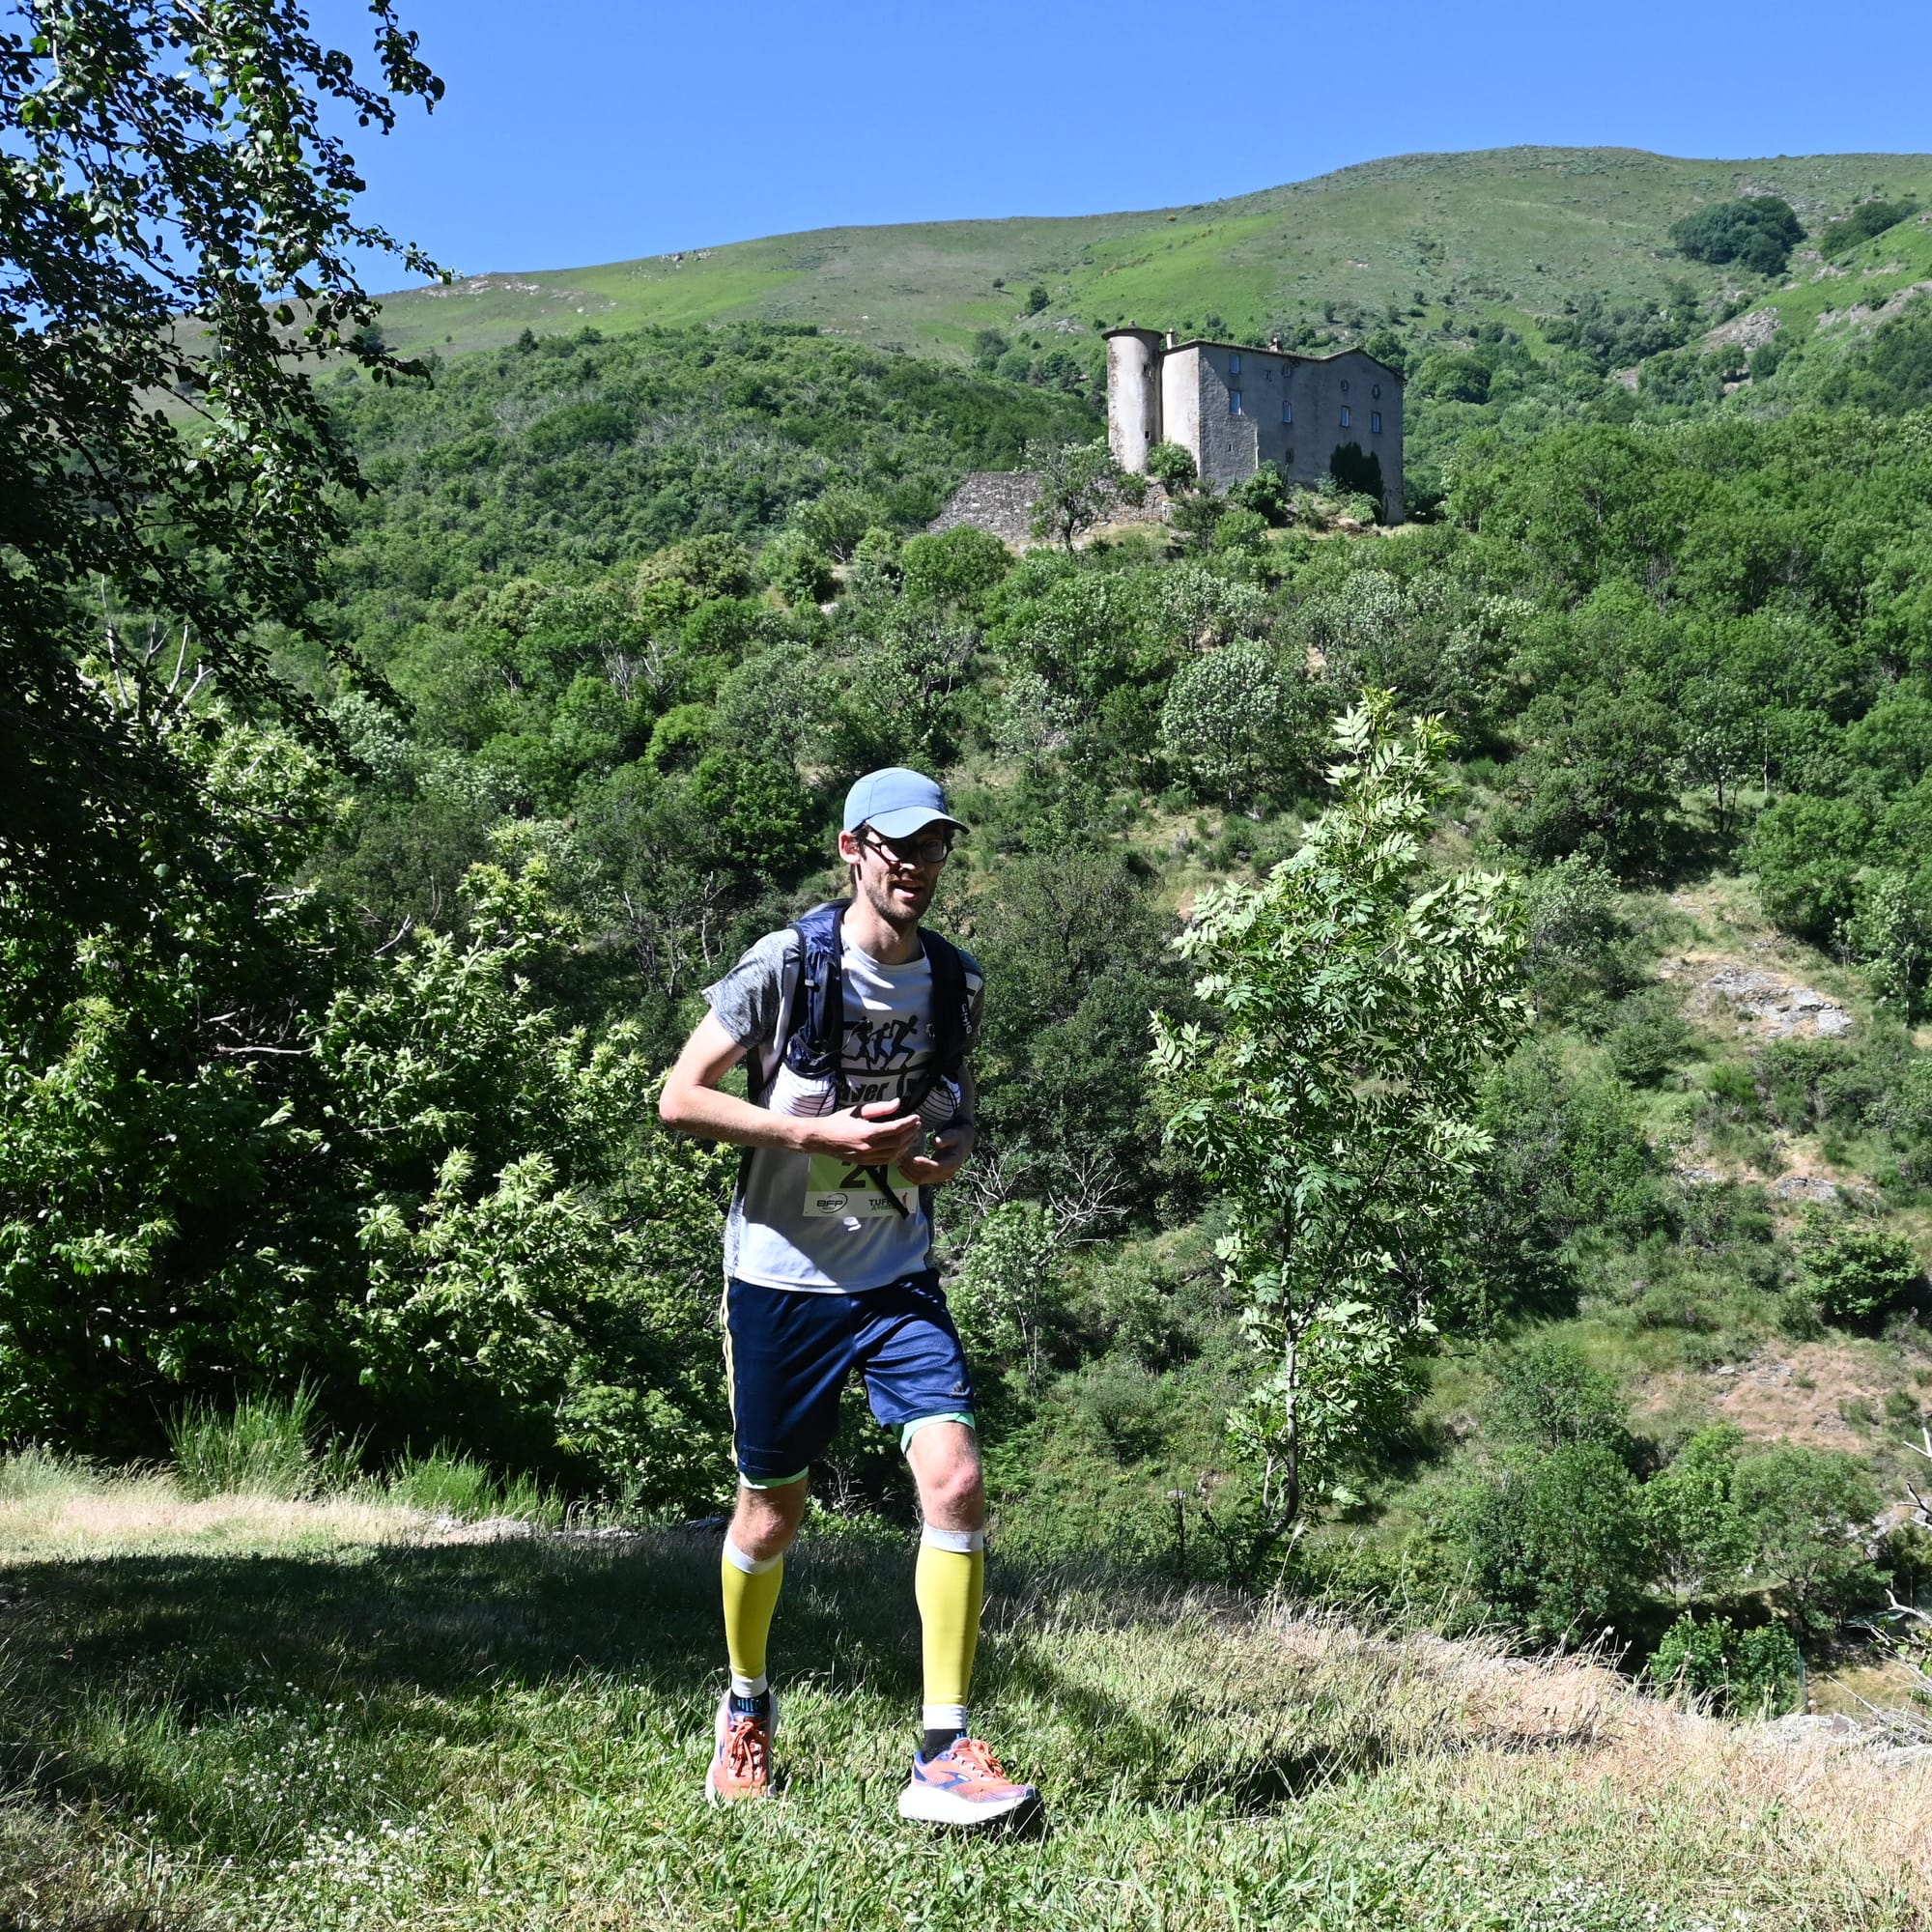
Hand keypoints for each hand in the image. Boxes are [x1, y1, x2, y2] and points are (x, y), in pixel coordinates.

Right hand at [801, 1097, 919, 1164]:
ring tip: (912, 1135)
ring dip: (906, 1144)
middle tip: (917, 1125)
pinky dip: (897, 1154)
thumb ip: (880, 1108)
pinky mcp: (865, 1163)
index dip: (908, 1123)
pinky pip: (886, 1160)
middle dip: (910, 1133)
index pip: (896, 1128)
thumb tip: (897, 1103)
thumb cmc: (838, 1121)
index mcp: (868, 1132)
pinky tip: (901, 1147)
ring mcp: (868, 1156)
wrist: (821, 1138)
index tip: (916, 1117)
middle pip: (898, 1142)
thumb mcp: (859, 1110)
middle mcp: (870, 1147)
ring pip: (894, 1153)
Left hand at [898, 1120, 974, 1186]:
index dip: (926, 1165)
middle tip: (902, 1154)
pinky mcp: (932, 1178)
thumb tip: (936, 1142)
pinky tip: (901, 1167)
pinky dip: (908, 1175)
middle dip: (912, 1166)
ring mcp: (938, 1178)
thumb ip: (946, 1139)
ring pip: (920, 1179)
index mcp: (953, 1164)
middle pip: (926, 1175)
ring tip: (900, 1158)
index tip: (915, 1158)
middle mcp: (946, 1174)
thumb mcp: (953, 1135)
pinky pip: (918, 1180)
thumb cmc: (956, 1139)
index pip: (938, 1168)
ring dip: (908, 1170)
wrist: (959, 1147)